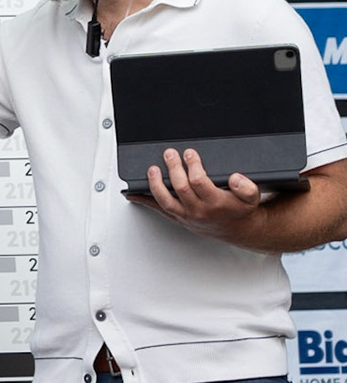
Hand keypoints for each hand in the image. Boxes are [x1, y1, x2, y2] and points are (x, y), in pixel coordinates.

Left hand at [125, 147, 262, 240]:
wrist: (236, 229)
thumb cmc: (240, 210)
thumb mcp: (251, 197)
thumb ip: (246, 187)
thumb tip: (235, 177)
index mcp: (215, 202)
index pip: (198, 181)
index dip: (192, 166)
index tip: (189, 153)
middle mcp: (197, 210)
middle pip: (179, 187)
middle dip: (173, 168)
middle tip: (169, 153)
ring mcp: (185, 215)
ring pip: (164, 200)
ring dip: (155, 183)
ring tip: (152, 169)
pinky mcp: (177, 217)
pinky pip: (157, 209)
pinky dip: (143, 200)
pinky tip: (132, 193)